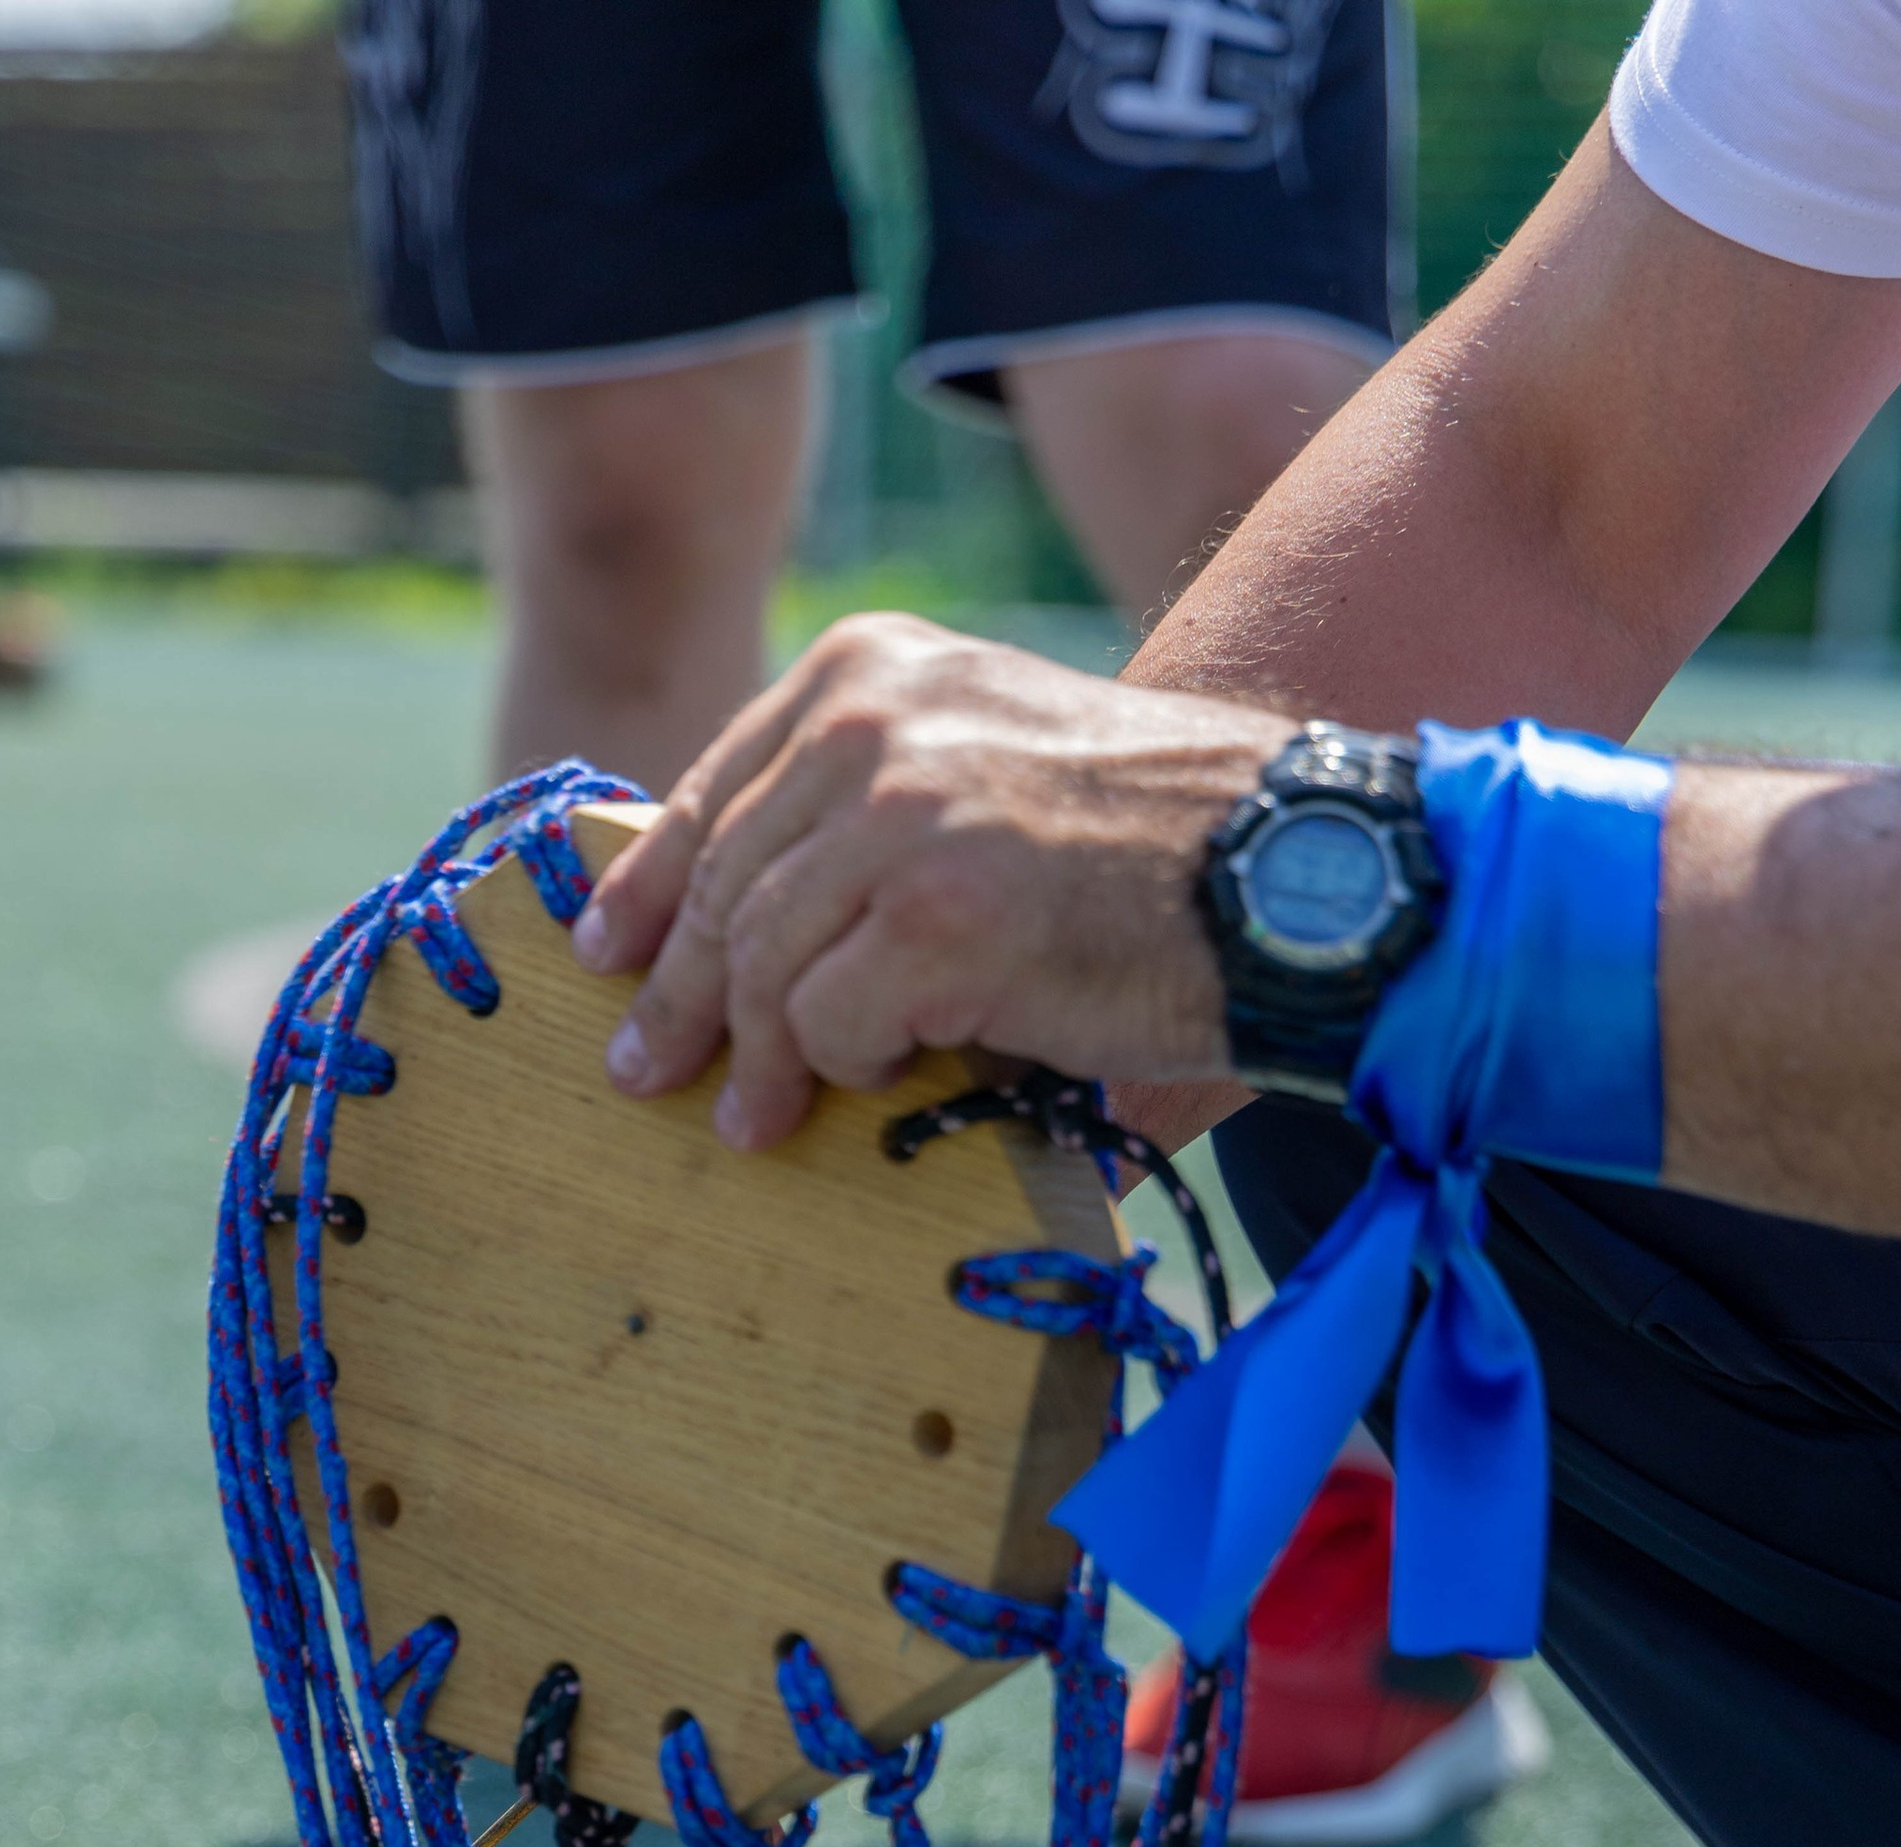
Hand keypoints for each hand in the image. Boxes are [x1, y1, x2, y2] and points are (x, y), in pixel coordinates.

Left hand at [572, 614, 1283, 1148]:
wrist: (1291, 872)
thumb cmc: (1155, 844)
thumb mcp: (988, 765)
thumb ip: (871, 803)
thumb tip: (745, 910)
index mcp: (875, 669)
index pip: (720, 785)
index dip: (651, 883)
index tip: (609, 950)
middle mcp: (874, 721)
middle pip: (725, 884)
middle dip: (678, 996)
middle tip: (649, 1074)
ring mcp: (903, 816)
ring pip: (761, 963)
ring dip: (761, 1060)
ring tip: (762, 1123)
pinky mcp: (938, 918)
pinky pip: (829, 1022)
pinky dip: (852, 1065)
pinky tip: (899, 1074)